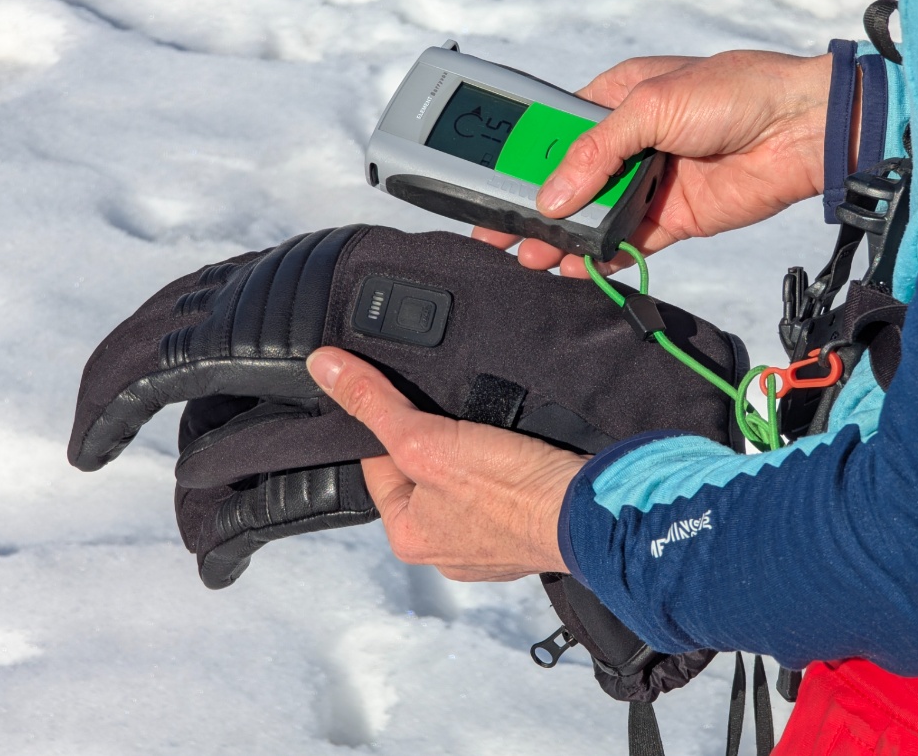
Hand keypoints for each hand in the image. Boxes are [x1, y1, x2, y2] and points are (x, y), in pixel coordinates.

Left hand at [307, 347, 582, 580]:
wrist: (594, 514)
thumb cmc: (510, 491)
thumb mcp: (425, 439)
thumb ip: (374, 403)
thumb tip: (323, 367)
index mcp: (408, 537)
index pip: (379, 463)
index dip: (392, 423)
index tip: (412, 398)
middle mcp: (444, 550)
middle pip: (423, 472)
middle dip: (437, 440)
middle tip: (459, 415)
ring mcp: (488, 545)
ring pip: (464, 481)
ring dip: (473, 452)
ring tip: (491, 430)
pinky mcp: (526, 532)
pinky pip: (502, 491)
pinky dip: (506, 468)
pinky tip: (518, 450)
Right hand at [473, 51, 832, 275]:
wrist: (802, 131)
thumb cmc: (735, 93)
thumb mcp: (653, 105)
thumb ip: (597, 150)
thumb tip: (553, 196)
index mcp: (615, 100)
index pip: (554, 132)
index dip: (521, 160)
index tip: (490, 186)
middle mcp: (628, 143)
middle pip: (567, 180)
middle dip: (533, 207)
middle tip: (497, 234)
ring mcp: (648, 183)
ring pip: (591, 217)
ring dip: (560, 238)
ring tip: (528, 259)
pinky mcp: (672, 218)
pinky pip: (626, 242)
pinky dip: (600, 258)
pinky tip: (572, 269)